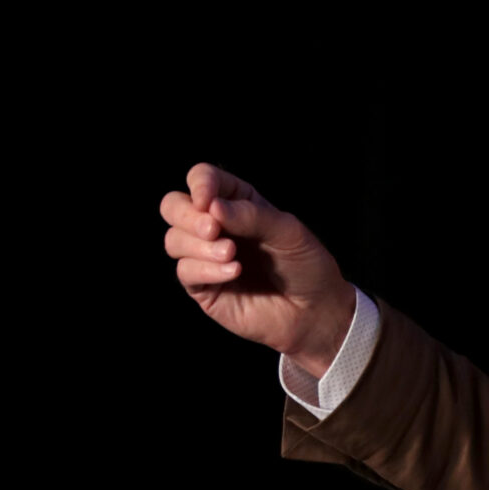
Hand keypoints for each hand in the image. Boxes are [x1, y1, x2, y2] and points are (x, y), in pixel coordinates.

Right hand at [160, 163, 355, 377]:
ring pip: (174, 240)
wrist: (315, 310)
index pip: (203, 179)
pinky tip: (234, 272)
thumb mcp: (288, 232)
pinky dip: (206, 269)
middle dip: (187, 215)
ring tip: (231, 253)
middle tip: (213, 229)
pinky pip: (185, 272)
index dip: (200, 183)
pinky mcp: (203, 287)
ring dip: (198, 245)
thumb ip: (251, 216)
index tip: (208, 200)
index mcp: (237, 203)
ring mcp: (205, 257)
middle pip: (173, 206)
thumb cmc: (306, 265)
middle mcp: (216, 226)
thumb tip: (211, 206)